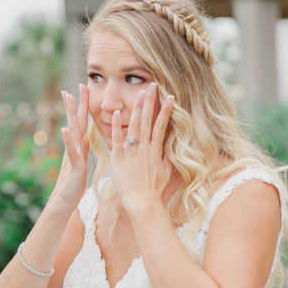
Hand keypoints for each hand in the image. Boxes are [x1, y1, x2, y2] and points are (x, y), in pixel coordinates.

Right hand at [52, 85, 89, 211]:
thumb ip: (82, 150)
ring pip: (72, 130)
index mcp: (79, 146)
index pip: (83, 122)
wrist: (64, 203)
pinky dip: (67, 139)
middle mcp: (74, 147)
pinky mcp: (74, 166)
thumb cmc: (73, 186)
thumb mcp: (81, 164)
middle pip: (77, 120)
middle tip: (79, 83)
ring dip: (70, 113)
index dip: (84, 106)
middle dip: (78, 102)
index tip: (85, 88)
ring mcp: (73, 155)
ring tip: (68, 97)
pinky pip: (70, 151)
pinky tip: (65, 128)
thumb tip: (85, 138)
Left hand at [109, 83, 175, 213]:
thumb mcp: (165, 173)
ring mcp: (132, 152)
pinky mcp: (119, 158)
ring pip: (135, 125)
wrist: (143, 203)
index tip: (169, 97)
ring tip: (139, 92)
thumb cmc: (154, 191)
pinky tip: (116, 112)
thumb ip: (167, 159)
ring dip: (137, 108)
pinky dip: (116, 126)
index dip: (166, 110)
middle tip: (153, 85)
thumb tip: (171, 151)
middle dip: (150, 101)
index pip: (162, 125)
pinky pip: (117, 139)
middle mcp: (145, 148)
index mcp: (155, 150)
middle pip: (149, 120)